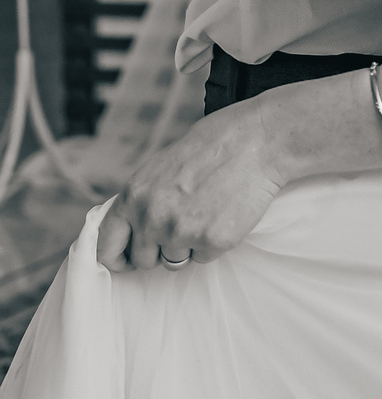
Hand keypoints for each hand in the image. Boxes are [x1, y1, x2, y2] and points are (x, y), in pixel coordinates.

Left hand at [96, 97, 283, 270]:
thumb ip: (142, 199)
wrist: (257, 140)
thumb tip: (130, 229)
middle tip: (183, 222)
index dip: (118, 258)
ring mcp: (181, 232)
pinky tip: (224, 213)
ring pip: (175, 261)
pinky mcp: (211, 242)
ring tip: (207, 210)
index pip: (106, 248)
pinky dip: (213, 243)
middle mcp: (152, 217)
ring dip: (188, 245)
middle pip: (143, 260)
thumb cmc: (213, 145)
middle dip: (160, 249)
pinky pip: (204, 258)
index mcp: (134, 194)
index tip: (129, 259)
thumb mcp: (161, 166)